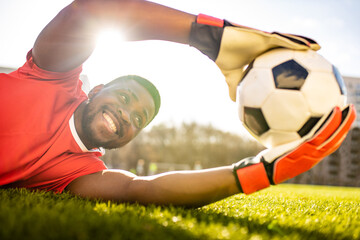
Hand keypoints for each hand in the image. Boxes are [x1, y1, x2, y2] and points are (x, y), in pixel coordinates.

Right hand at [189, 14, 319, 100]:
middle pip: (288, 49)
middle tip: (315, 60)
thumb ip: (235, 89)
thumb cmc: (223, 58)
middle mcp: (266, 47)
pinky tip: (309, 45)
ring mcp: (267, 40)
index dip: (290, 64)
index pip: (279, 60)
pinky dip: (297, 42)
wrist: (215, 45)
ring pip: (290, 42)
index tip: (301, 72)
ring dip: (304, 44)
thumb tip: (235, 102)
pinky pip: (284, 40)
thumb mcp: (232, 78)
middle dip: (301, 53)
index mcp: (261, 56)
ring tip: (319, 48)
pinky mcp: (265, 37)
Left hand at [232, 104, 355, 193]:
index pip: (330, 145)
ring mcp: (311, 153)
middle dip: (346, 125)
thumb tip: (282, 128)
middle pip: (336, 140)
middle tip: (352, 110)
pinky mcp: (305, 148)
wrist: (262, 173)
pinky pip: (320, 133)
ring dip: (343, 121)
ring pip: (332, 136)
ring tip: (348, 107)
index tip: (344, 121)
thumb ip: (288, 144)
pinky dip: (329, 122)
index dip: (339, 134)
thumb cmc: (267, 163)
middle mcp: (314, 156)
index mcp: (311, 158)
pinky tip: (333, 109)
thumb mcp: (280, 153)